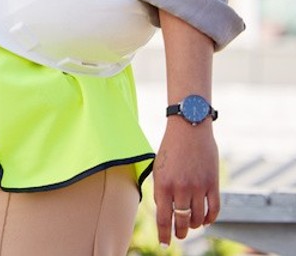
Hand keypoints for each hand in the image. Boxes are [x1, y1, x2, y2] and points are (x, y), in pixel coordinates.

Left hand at [152, 118, 219, 243]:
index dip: (164, 234)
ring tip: (190, 226)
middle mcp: (180, 188)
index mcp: (162, 184)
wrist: (189, 129)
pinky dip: (209, 219)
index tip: (164, 244)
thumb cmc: (171, 148)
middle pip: (180, 221)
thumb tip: (165, 212)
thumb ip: (162, 190)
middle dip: (179, 233)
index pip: (163, 218)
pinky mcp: (213, 184)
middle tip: (178, 236)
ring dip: (193, 225)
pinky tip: (204, 221)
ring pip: (197, 218)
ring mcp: (198, 187)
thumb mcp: (159, 168)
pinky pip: (213, 210)